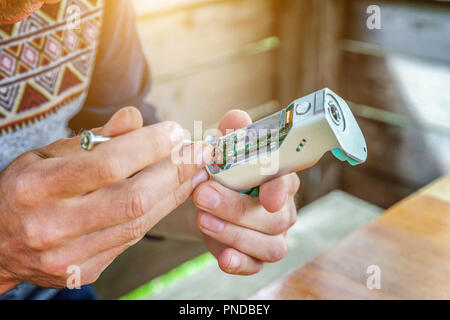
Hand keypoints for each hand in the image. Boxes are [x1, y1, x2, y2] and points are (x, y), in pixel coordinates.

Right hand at [0, 107, 210, 292]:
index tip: (176, 131)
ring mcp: (70, 255)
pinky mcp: (85, 271)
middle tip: (200, 151)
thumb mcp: (46, 154)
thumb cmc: (25, 189)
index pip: (107, 164)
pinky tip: (175, 193)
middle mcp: (53, 225)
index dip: (149, 146)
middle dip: (175, 171)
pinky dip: (159, 212)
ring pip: (139, 222)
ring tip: (197, 170)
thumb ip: (93, 139)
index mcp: (38, 187)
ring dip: (175, 193)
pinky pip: (133, 239)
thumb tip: (135, 117)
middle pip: (133, 198)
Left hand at [192, 110, 299, 274]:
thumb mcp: (225, 151)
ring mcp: (272, 237)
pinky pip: (255, 266)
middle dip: (236, 208)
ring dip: (234, 233)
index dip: (280, 191)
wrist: (208, 201)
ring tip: (202, 219)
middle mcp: (282, 211)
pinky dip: (240, 263)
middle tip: (203, 196)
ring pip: (269, 245)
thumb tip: (237, 118)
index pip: (288, 184)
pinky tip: (223, 258)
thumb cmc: (224, 174)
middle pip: (273, 218)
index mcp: (279, 180)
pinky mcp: (256, 257)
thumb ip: (233, 135)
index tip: (267, 198)